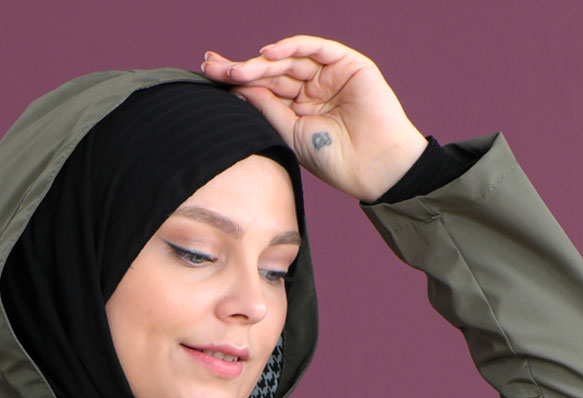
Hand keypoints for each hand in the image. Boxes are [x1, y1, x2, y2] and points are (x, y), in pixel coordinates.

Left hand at [202, 38, 427, 202]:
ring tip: (235, 69)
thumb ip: (267, 109)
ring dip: (261, 61)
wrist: (373, 166)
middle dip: (242, 68)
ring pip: (290, 59)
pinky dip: (292, 46)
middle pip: (272, 70)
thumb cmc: (335, 159)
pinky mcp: (348, 64)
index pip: (264, 88)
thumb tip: (236, 89)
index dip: (238, 80)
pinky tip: (267, 52)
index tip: (209, 75)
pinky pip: (315, 48)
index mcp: (298, 109)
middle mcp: (312, 89)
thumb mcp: (290, 134)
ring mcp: (330, 75)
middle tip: (212, 66)